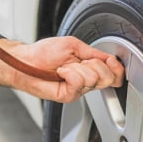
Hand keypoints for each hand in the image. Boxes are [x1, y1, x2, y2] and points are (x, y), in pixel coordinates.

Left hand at [0, 35, 124, 102]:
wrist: (25, 61)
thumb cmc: (43, 53)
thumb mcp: (74, 45)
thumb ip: (95, 53)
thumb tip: (111, 59)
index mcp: (89, 69)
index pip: (114, 75)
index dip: (117, 68)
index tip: (110, 61)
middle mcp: (86, 81)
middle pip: (109, 78)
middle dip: (96, 65)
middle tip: (80, 62)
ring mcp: (78, 89)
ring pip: (93, 78)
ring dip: (78, 67)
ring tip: (64, 67)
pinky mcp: (69, 95)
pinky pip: (79, 82)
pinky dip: (69, 73)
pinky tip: (61, 72)